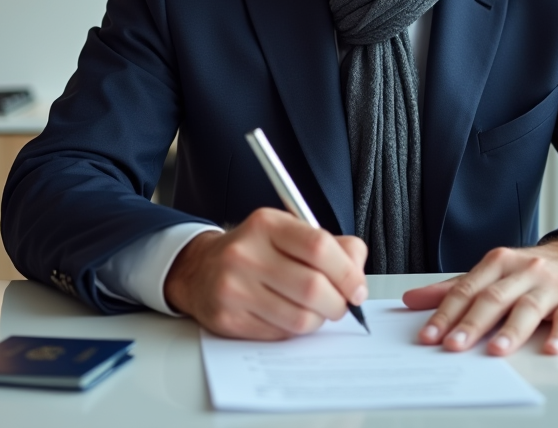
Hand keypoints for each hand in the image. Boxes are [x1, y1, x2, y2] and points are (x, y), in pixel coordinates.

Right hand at [163, 208, 367, 339]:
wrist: (199, 269)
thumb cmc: (255, 251)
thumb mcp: (289, 232)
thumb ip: (333, 246)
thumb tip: (358, 273)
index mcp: (266, 225)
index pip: (319, 247)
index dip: (348, 273)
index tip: (357, 288)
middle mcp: (246, 253)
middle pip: (313, 287)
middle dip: (338, 303)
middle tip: (340, 304)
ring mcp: (234, 288)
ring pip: (300, 317)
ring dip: (318, 319)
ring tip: (315, 310)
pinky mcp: (229, 319)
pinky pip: (280, 334)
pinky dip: (295, 330)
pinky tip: (288, 315)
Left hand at [402, 238, 557, 355]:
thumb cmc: (528, 272)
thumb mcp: (491, 273)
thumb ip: (453, 289)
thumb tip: (411, 301)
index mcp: (498, 262)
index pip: (467, 289)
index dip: (446, 313)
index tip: (429, 335)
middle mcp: (523, 271)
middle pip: (494, 298)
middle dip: (472, 323)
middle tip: (453, 345)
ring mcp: (551, 286)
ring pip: (528, 307)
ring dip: (512, 330)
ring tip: (496, 351)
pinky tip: (551, 348)